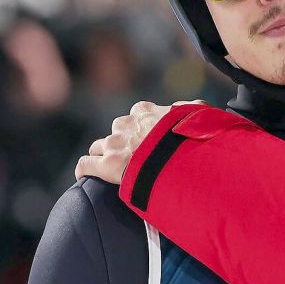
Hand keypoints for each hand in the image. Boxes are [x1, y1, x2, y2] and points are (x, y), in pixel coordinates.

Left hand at [75, 100, 204, 183]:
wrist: (180, 158)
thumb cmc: (192, 136)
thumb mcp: (199, 114)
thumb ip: (190, 108)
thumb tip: (189, 108)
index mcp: (146, 112)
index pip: (137, 113)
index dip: (142, 125)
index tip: (150, 137)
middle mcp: (127, 125)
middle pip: (117, 130)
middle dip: (122, 140)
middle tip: (135, 155)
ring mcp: (115, 144)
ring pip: (99, 146)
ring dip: (104, 154)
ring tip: (114, 168)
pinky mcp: (107, 165)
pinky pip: (85, 164)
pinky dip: (85, 169)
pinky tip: (86, 175)